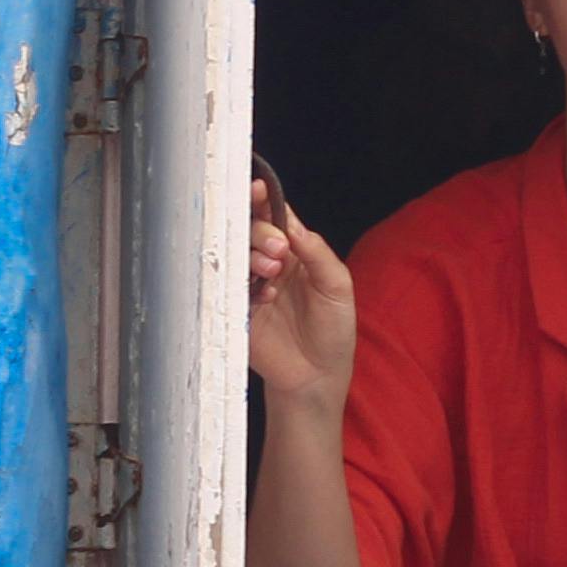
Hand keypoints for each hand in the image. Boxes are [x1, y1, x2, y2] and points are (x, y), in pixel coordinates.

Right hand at [246, 173, 356, 407]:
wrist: (317, 376)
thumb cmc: (332, 330)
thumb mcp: (337, 287)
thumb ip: (316, 252)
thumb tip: (292, 224)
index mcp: (296, 252)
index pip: (276, 217)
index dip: (264, 201)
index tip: (256, 189)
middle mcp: (270, 264)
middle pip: (251, 230)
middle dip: (260, 230)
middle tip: (277, 248)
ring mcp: (251, 285)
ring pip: (236, 254)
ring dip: (251, 254)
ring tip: (272, 270)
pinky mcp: (237, 309)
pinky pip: (228, 286)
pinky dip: (243, 284)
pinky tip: (263, 296)